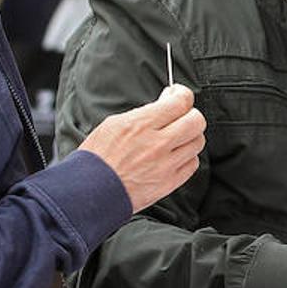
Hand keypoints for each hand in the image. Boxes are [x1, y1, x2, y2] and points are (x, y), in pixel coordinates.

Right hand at [77, 84, 206, 212]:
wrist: (89, 193)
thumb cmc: (95, 159)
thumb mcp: (113, 124)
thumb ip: (144, 113)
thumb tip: (165, 102)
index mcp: (141, 124)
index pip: (180, 102)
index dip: (183, 95)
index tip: (178, 96)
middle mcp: (158, 143)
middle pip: (196, 120)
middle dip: (191, 114)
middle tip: (181, 116)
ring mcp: (166, 165)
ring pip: (198, 142)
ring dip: (190, 136)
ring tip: (177, 137)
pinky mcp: (169, 183)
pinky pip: (192, 164)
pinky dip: (187, 157)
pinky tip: (175, 156)